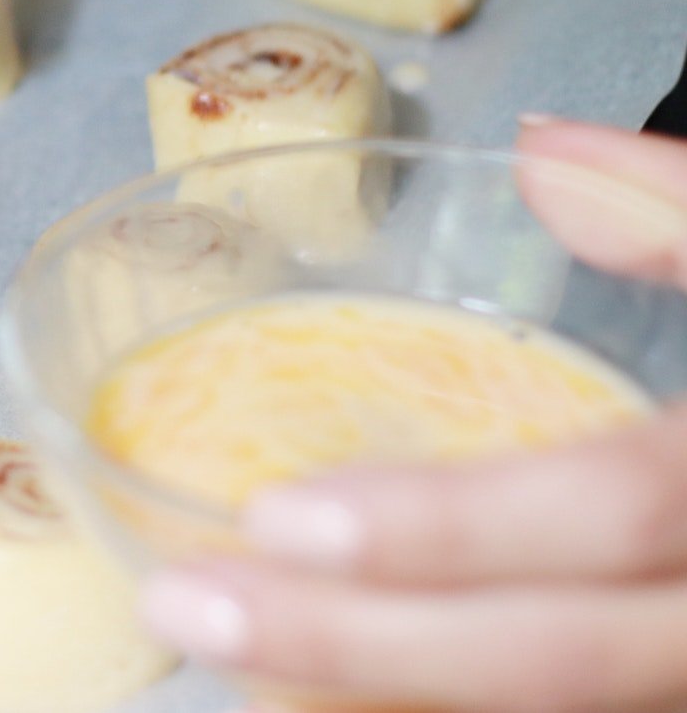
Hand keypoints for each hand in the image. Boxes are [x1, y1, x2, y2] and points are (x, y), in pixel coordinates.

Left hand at [141, 119, 686, 712]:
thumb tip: (545, 151)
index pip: (614, 511)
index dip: (453, 528)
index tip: (281, 518)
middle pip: (564, 658)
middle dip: (366, 650)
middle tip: (194, 606)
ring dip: (393, 701)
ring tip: (240, 660)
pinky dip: (457, 711)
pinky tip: (341, 691)